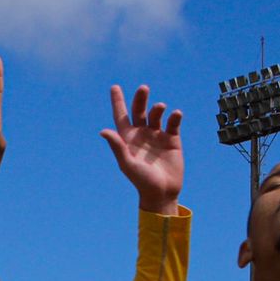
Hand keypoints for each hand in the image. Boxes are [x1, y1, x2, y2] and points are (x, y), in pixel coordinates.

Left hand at [99, 84, 182, 213]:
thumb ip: (117, 146)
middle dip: (140, 98)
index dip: (118, 101)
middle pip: (139, 110)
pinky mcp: (172, 140)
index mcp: (128, 138)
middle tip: (143, 88)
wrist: (162, 193)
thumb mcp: (127, 164)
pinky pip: (173, 123)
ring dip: (157, 108)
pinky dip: (174, 116)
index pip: (121, 116)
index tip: (114, 87)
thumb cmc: (141, 181)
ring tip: (160, 107)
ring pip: (156, 114)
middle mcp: (142, 134)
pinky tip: (176, 114)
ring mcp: (157, 135)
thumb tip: (103, 131)